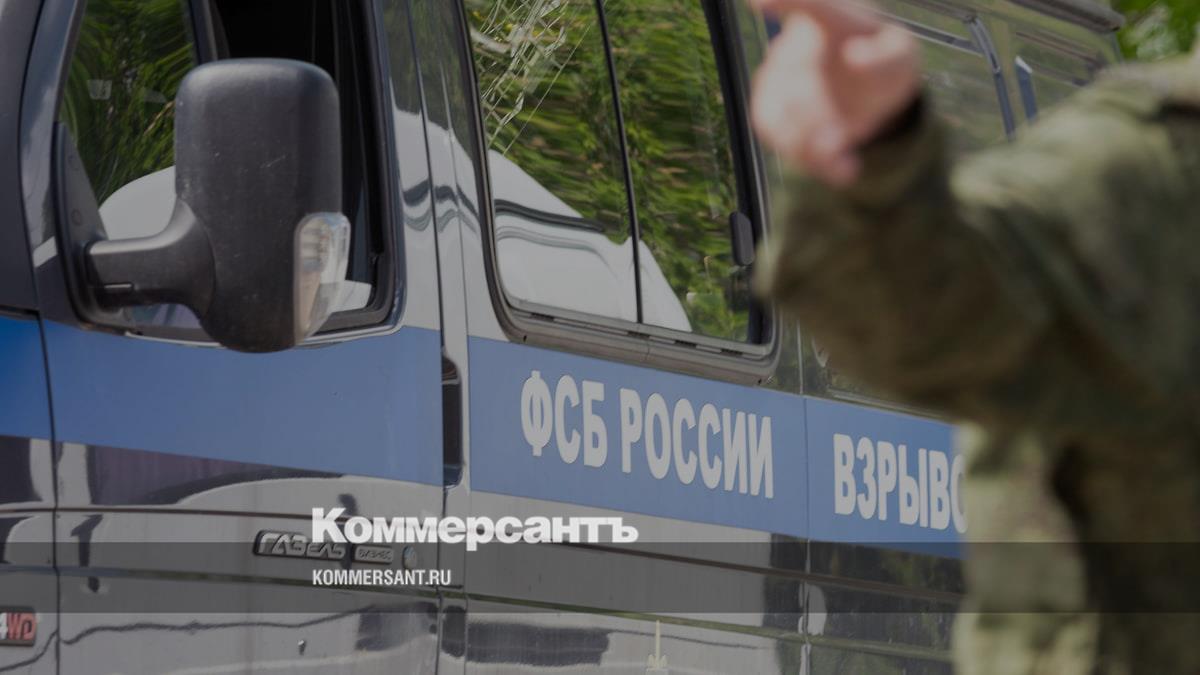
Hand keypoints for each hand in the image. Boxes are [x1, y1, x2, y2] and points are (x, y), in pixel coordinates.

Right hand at [750, 0, 920, 185]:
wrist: (861, 85)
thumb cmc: (881, 60)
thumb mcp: (901, 57)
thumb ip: (887, 57)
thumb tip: (854, 58)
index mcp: (831, 19)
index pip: (808, 5)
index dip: (783, 0)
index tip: (759, 1)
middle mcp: (796, 46)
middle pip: (794, 79)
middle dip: (814, 113)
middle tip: (838, 137)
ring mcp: (779, 78)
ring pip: (777, 112)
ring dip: (807, 140)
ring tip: (842, 158)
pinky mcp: (773, 110)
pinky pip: (776, 134)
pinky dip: (808, 157)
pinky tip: (843, 169)